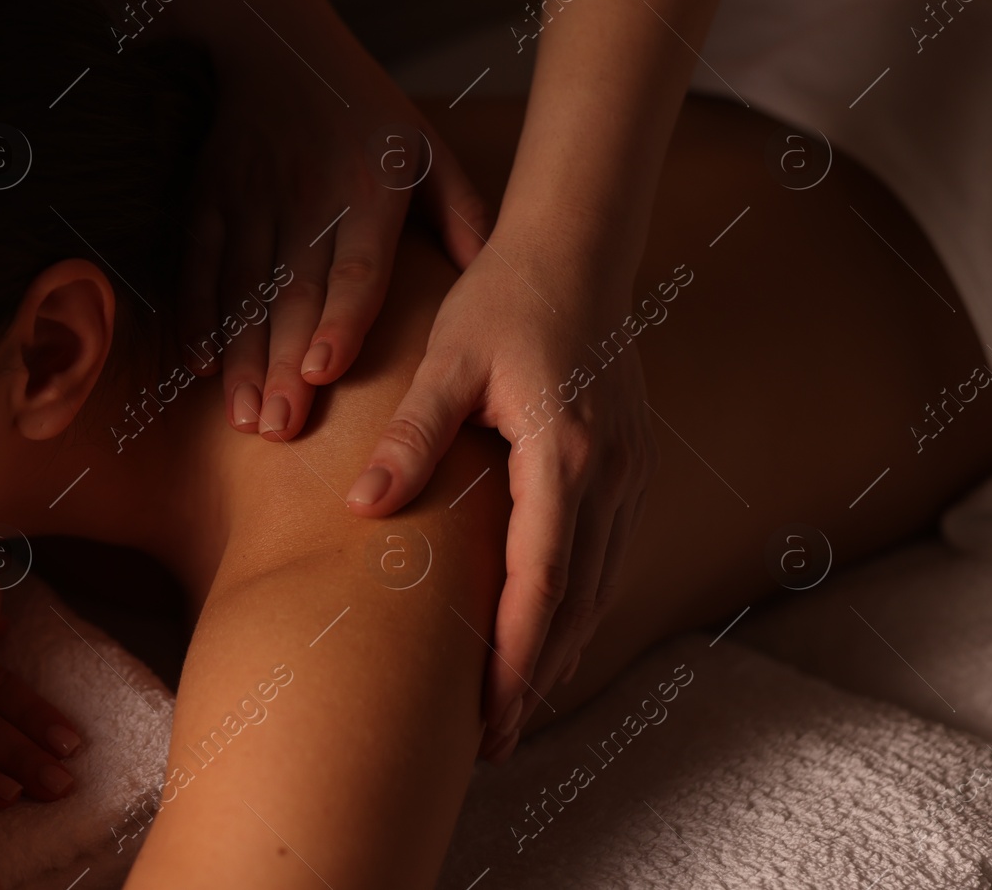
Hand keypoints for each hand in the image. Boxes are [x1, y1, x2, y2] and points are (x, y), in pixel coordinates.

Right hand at [178, 8, 490, 441]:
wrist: (277, 44)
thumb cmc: (367, 110)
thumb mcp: (428, 148)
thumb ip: (463, 214)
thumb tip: (494, 280)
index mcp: (368, 192)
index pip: (353, 266)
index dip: (337, 318)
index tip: (324, 371)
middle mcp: (306, 200)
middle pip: (293, 294)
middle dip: (283, 365)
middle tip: (279, 428)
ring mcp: (251, 201)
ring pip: (243, 291)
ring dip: (242, 357)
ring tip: (244, 416)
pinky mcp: (208, 199)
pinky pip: (197, 265)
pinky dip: (195, 315)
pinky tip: (199, 364)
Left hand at [342, 233, 658, 760]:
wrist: (577, 249)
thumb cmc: (505, 297)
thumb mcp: (448, 361)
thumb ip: (411, 436)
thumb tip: (363, 507)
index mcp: (565, 453)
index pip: (542, 580)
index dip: (516, 655)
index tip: (488, 716)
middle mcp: (609, 473)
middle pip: (577, 602)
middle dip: (536, 677)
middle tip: (492, 742)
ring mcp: (628, 471)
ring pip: (599, 586)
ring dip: (560, 650)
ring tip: (515, 708)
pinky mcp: (628, 464)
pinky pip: (605, 555)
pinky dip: (576, 606)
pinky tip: (546, 633)